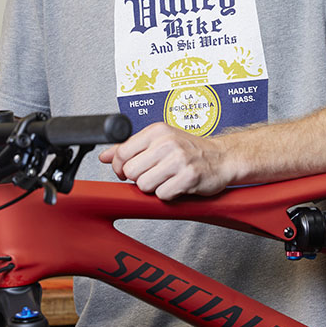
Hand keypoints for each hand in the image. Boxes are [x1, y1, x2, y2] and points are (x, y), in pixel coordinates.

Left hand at [99, 122, 230, 200]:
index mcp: (157, 132)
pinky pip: (162, 195)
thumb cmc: (189, 149)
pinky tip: (177, 185)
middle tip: (154, 174)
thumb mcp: (159, 141)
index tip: (128, 172)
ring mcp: (178, 160)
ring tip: (167, 179)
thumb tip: (104, 156)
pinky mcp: (188, 177)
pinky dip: (168, 194)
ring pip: (144, 185)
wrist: (222, 157)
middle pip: (131, 172)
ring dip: (154, 187)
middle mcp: (167, 143)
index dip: (120, 167)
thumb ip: (130, 148)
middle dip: (139, 178)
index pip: (122, 153)